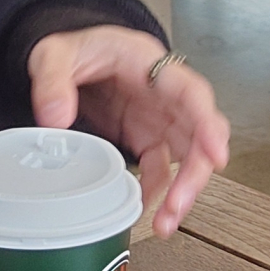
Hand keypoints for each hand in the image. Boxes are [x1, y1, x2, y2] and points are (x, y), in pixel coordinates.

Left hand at [29, 27, 230, 234]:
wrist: (74, 59)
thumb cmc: (79, 48)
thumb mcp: (56, 53)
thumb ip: (54, 80)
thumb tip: (55, 117)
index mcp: (151, 66)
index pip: (191, 92)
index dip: (207, 123)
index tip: (215, 152)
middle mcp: (165, 95)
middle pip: (198, 134)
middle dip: (195, 172)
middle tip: (179, 202)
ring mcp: (158, 120)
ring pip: (186, 158)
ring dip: (182, 191)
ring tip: (164, 221)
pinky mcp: (146, 139)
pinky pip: (160, 170)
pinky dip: (157, 193)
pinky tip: (146, 212)